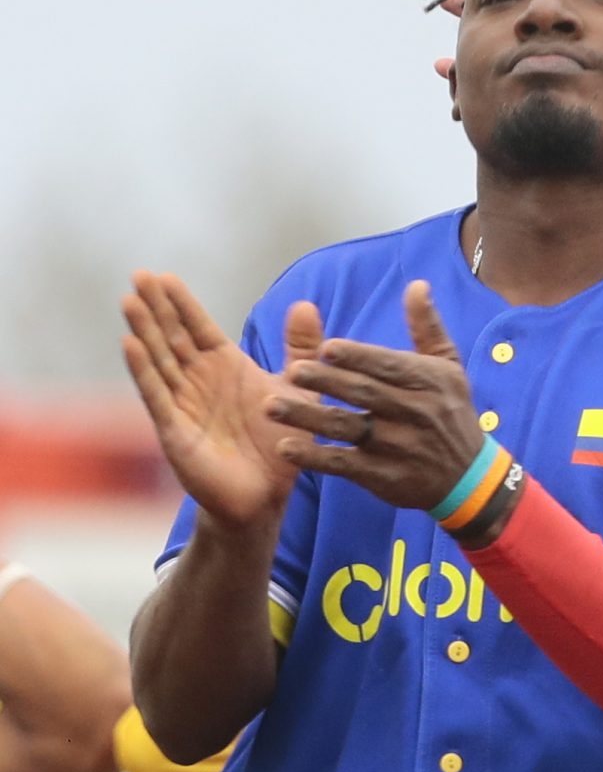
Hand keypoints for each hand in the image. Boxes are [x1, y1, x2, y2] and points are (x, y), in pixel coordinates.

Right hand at [120, 271, 315, 527]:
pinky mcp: (175, 429)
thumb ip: (301, 349)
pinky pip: (157, 395)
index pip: (198, 328)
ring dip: (144, 331)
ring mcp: (183, 404)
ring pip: (160, 360)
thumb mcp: (298, 389)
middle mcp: (199, 382)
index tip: (164, 275)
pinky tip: (130, 344)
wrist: (267, 496)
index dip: (182, 303)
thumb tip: (305, 303)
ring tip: (129, 300)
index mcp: (226, 368)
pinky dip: (143, 370)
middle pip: (173, 337)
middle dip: (156, 307)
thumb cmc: (280, 444)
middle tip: (139, 275)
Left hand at [269, 281, 487, 511]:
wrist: (470, 478)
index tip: (326, 347)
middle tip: (291, 371)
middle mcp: (414, 413)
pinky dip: (315, 457)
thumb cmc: (453, 415)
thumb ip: (428, 327)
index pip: (389, 366)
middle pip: (364, 393)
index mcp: (429, 382)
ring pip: (348, 427)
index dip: (357, 357)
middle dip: (327, 381)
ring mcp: (399, 447)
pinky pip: (344, 464)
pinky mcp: (384, 476)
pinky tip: (286, 448)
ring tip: (271, 407)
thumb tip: (417, 285)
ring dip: (308, 417)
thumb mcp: (449, 369)